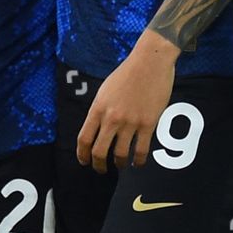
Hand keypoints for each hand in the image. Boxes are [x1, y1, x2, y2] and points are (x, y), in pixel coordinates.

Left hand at [76, 31, 179, 172]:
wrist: (149, 62)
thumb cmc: (127, 73)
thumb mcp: (105, 90)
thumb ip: (100, 110)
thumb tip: (98, 129)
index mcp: (98, 108)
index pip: (84, 139)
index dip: (82, 155)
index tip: (84, 161)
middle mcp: (111, 118)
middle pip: (99, 151)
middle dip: (98, 165)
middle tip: (101, 169)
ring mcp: (130, 122)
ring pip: (120, 154)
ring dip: (119, 164)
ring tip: (120, 165)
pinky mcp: (148, 124)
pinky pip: (141, 150)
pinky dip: (139, 161)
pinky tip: (138, 163)